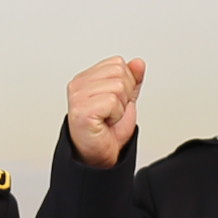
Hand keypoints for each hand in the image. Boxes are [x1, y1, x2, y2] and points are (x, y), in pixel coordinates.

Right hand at [64, 54, 144, 168]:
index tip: (114, 102)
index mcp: (86, 78)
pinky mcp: (82, 110)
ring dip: (120, 107)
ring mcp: (78, 97)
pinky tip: (105, 122)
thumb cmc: (107, 130)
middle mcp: (79, 85)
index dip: (125, 84)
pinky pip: (112, 101)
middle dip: (124, 95)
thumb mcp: (125, 100)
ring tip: (108, 117)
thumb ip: (132, 80)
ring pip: (118, 86)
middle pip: (119, 72)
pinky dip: (115, 115)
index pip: (117, 63)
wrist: (99, 155)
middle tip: (112, 112)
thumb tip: (138, 63)